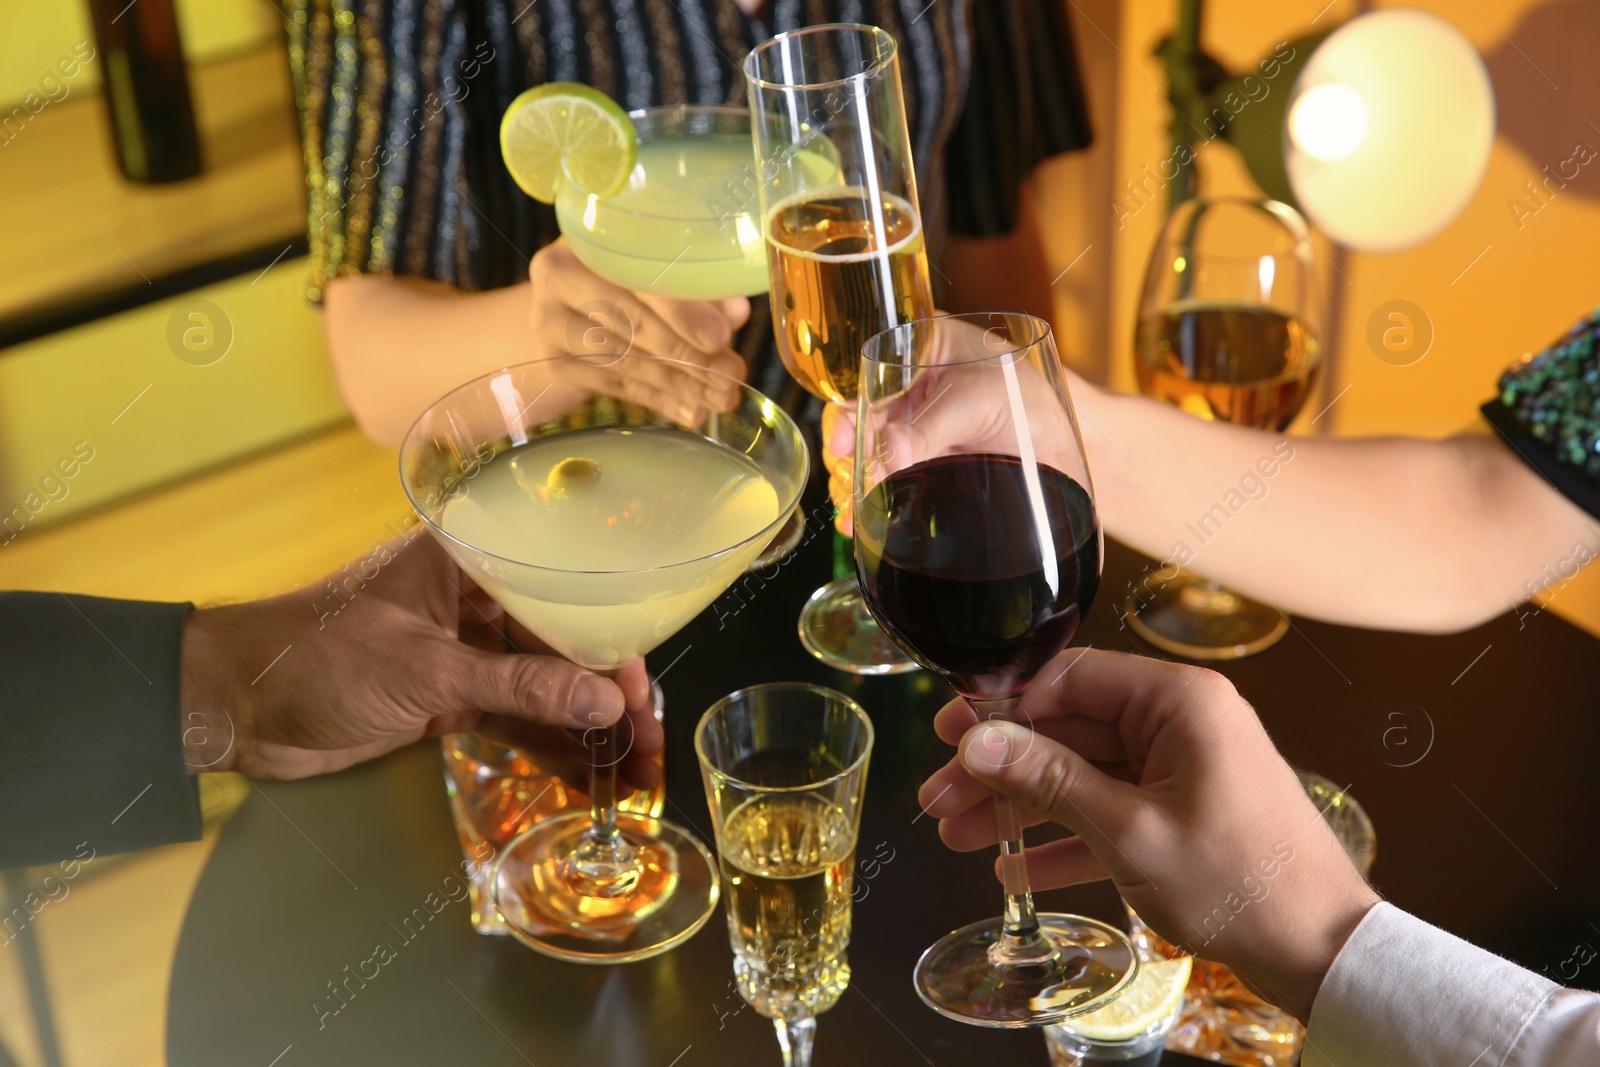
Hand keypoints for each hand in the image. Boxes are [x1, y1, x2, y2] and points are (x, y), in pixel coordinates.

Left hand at [179, 530, 661, 787]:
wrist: (233, 708)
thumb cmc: (317, 658)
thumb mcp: (426, 670)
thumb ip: (519, 687)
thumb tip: (605, 704)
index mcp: (467, 558)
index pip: (560, 587)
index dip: (607, 636)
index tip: (634, 688)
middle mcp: (472, 597)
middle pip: (560, 640)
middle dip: (604, 693)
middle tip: (647, 740)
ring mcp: (461, 649)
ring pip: (540, 685)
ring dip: (582, 727)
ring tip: (632, 770)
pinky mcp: (446, 696)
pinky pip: (511, 717)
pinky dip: (544, 745)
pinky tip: (585, 775)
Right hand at [531, 238, 749, 422]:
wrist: (571, 308)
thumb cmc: (630, 280)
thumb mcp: (662, 272)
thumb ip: (699, 288)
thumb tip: (737, 313)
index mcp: (591, 235)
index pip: (638, 274)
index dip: (681, 309)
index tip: (720, 337)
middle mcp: (560, 272)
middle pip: (628, 318)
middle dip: (686, 353)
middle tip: (728, 375)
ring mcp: (550, 319)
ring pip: (622, 357)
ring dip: (677, 382)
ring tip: (719, 397)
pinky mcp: (556, 361)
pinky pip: (615, 384)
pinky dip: (658, 399)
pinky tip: (693, 410)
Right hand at [828, 320, 1082, 535]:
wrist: (1073, 448)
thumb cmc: (1035, 401)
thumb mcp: (979, 400)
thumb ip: (931, 425)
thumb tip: (889, 453)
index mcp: (921, 346)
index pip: (866, 370)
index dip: (846, 404)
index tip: (843, 440)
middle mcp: (912, 385)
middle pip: (860, 416)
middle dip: (849, 451)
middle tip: (852, 482)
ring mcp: (919, 426)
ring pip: (871, 451)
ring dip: (858, 480)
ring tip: (855, 512)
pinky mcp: (927, 462)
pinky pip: (890, 477)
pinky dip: (874, 499)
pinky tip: (863, 521)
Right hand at [918, 648, 1379, 1021]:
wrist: (1321, 950)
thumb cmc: (1243, 883)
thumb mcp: (1128, 830)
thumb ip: (1048, 780)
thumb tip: (980, 743)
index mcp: (1179, 702)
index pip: (1070, 677)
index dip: (1004, 707)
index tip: (953, 734)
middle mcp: (1180, 723)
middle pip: (1067, 729)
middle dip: (1001, 768)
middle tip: (940, 795)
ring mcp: (1181, 769)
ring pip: (1080, 774)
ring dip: (1021, 806)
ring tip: (959, 834)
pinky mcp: (1181, 812)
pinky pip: (1107, 812)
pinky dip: (1063, 838)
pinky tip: (1014, 868)